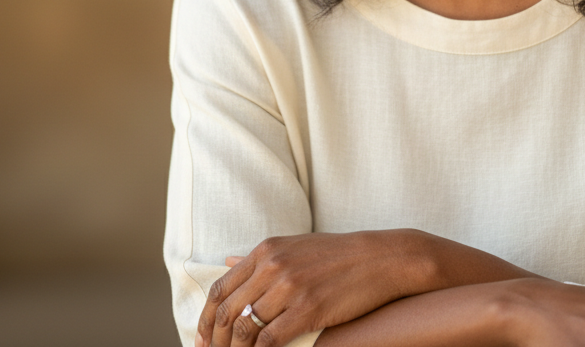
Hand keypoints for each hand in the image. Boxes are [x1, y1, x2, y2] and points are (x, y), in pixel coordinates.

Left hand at [195, 230, 427, 346]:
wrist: (382, 259)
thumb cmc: (339, 255)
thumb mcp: (295, 246)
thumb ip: (260, 257)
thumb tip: (227, 260)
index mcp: (266, 250)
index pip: (221, 288)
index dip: (206, 319)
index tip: (202, 339)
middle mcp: (272, 266)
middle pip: (226, 311)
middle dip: (214, 340)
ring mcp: (289, 287)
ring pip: (244, 329)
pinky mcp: (307, 309)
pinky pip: (269, 340)